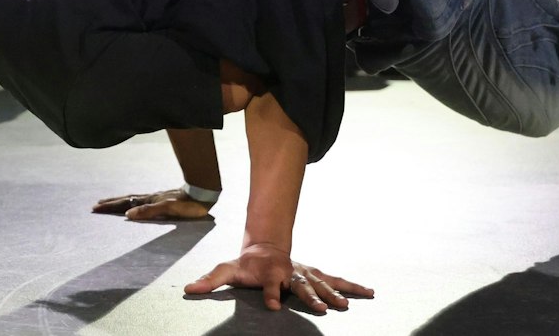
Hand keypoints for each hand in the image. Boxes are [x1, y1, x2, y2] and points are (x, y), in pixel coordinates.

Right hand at [92, 188, 214, 221]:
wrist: (203, 194)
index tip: (96, 208)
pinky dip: (131, 203)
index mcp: (150, 201)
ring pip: (133, 199)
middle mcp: (150, 198)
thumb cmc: (188, 205)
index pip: (125, 203)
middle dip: (110, 203)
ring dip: (119, 202)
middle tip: (96, 205)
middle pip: (126, 199)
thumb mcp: (169, 209)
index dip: (110, 206)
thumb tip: (128, 214)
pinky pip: (141, 201)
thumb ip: (149, 211)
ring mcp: (155, 198)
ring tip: (109, 203)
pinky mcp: (162, 200)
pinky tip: (133, 205)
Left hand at [185, 243, 371, 314]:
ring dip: (334, 295)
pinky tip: (369, 292)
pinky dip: (352, 286)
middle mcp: (290, 273)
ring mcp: (305, 273)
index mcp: (269, 274)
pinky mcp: (316, 275)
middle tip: (320, 310)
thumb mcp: (227, 270)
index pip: (269, 285)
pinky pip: (336, 281)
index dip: (270, 295)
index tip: (273, 306)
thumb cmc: (246, 265)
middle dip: (310, 297)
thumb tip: (190, 289)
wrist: (265, 248)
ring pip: (322, 284)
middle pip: (301, 286)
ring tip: (345, 306)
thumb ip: (211, 280)